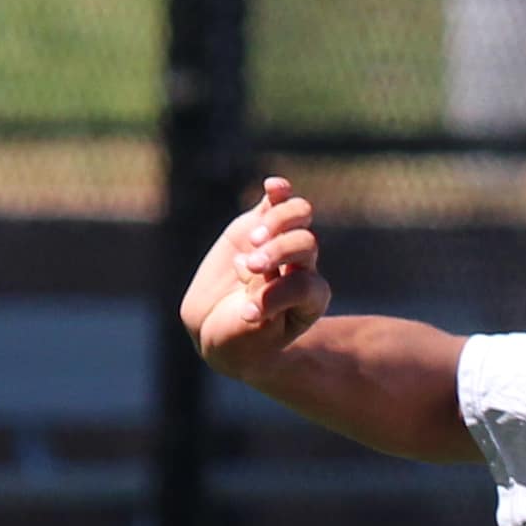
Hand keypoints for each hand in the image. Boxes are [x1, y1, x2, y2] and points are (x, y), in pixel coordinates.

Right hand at [179, 179, 324, 378]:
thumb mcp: (248, 335)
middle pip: (306, 244)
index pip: (305, 285)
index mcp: (310, 299)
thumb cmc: (239, 338)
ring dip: (278, 222)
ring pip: (298, 217)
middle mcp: (302, 267)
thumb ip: (260, 305)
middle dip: (279, 252)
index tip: (247, 315)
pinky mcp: (258, 226)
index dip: (277, 295)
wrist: (216, 329)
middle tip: (253, 266)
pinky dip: (279, 192)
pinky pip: (277, 202)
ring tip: (255, 240)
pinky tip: (273, 187)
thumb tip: (255, 271)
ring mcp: (282, 243)